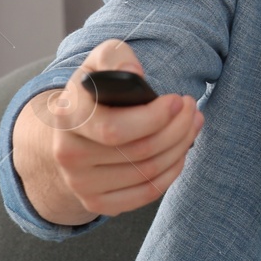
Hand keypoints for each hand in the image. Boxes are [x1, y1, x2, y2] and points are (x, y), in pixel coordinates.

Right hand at [21, 39, 203, 220]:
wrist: (69, 131)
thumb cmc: (95, 91)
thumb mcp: (100, 63)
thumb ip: (115, 57)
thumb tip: (132, 74)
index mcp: (68, 118)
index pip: (116, 130)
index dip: (155, 118)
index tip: (178, 100)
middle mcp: (68, 155)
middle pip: (141, 151)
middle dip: (178, 128)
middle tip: (192, 109)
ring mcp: (80, 184)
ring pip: (149, 171)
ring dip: (181, 146)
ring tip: (192, 124)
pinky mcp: (97, 203)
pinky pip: (146, 193)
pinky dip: (172, 172)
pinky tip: (180, 151)